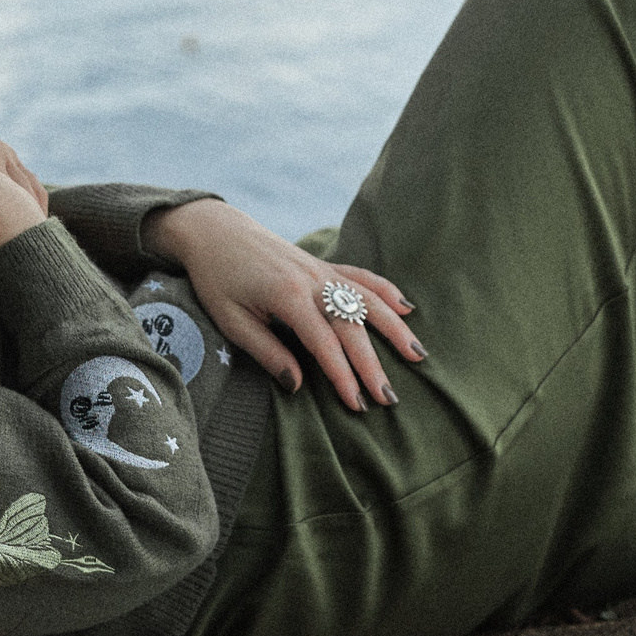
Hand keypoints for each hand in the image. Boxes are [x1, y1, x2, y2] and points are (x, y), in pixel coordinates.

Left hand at [145, 199, 421, 412]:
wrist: (216, 231)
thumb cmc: (217, 279)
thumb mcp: (231, 320)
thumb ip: (266, 352)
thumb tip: (298, 386)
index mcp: (287, 296)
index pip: (324, 344)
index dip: (343, 376)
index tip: (357, 404)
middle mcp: (312, 281)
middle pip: (352, 327)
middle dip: (373, 365)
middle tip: (389, 398)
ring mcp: (322, 270)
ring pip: (367, 301)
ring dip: (394, 329)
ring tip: (418, 355)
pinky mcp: (324, 265)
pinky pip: (362, 277)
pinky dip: (386, 291)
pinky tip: (407, 309)